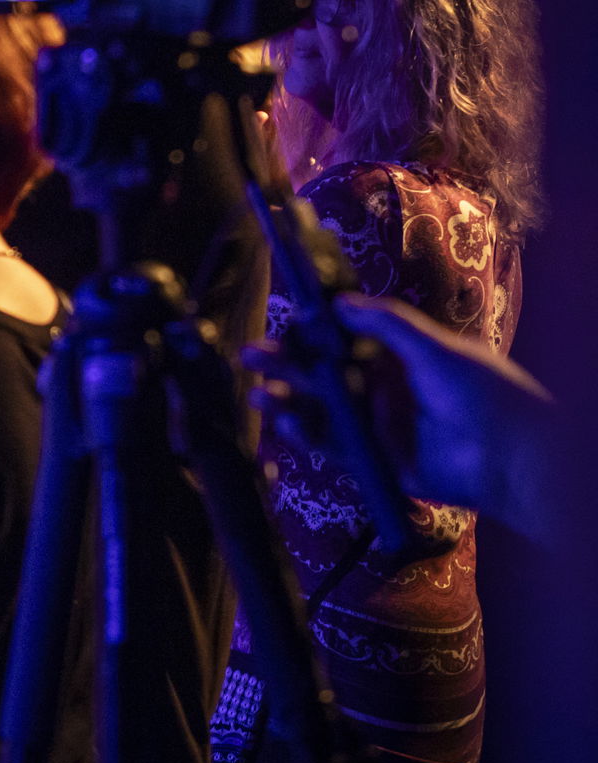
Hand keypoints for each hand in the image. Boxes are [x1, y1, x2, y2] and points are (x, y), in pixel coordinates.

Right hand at [246, 294, 551, 530]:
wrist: (508, 455)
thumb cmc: (483, 393)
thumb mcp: (435, 347)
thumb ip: (387, 324)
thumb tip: (339, 303)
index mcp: (396, 356)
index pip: (342, 338)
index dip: (311, 331)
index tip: (285, 320)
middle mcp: (380, 387)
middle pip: (321, 372)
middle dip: (286, 363)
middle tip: (254, 353)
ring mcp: (373, 424)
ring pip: (318, 408)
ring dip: (285, 399)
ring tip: (257, 391)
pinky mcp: (370, 458)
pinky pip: (328, 444)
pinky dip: (304, 432)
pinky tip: (288, 419)